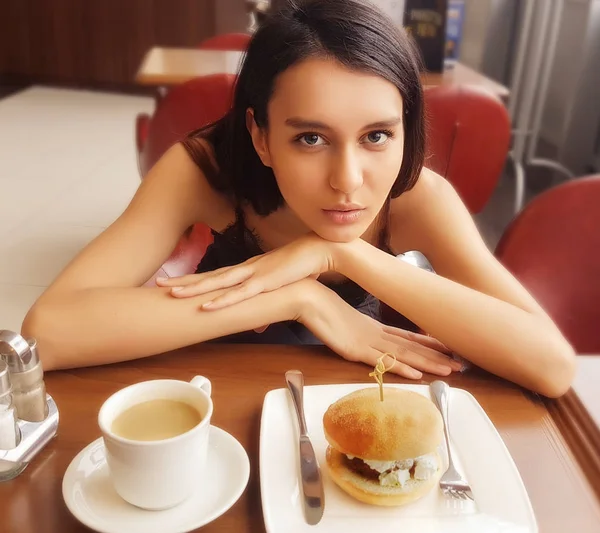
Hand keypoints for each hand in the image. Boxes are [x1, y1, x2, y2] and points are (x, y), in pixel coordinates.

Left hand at [156, 233, 333, 308]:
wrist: (317, 251)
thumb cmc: (300, 267)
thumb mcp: (280, 288)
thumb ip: (266, 304)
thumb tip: (260, 323)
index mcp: (247, 269)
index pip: (214, 275)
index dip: (193, 279)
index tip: (174, 282)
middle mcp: (244, 269)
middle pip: (208, 276)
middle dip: (183, 281)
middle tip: (158, 284)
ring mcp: (252, 274)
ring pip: (217, 283)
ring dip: (194, 289)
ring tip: (172, 293)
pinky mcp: (264, 282)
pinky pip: (239, 294)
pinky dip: (222, 301)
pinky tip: (206, 306)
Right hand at [299, 284, 461, 378]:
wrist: (306, 297)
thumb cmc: (319, 306)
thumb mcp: (340, 320)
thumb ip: (351, 328)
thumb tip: (357, 334)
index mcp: (372, 327)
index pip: (405, 336)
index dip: (427, 343)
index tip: (447, 347)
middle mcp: (375, 334)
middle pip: (411, 346)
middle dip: (436, 355)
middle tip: (460, 364)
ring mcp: (366, 341)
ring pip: (403, 355)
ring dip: (427, 363)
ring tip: (449, 370)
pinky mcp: (355, 349)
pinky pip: (381, 361)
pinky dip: (400, 368)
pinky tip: (416, 374)